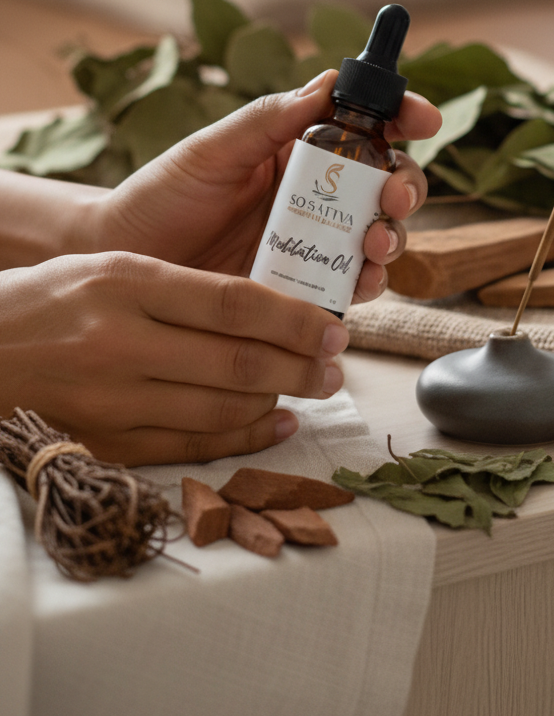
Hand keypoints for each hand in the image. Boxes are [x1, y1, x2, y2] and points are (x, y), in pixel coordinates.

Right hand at [0, 251, 351, 464]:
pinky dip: (240, 439)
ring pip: (219, 410)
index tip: (334, 327)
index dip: (293, 319)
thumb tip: (268, 307)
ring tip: (312, 389)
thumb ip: (184, 286)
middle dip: (300, 366)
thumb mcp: (114, 268)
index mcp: (126, 283)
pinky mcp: (106, 442)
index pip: (231, 303)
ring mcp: (112, 400)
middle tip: (336, 365)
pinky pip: (189, 448)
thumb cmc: (54, 298)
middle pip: (235, 362)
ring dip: (277, 402)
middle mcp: (120, 342)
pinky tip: (274, 424)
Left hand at [86, 71, 441, 301]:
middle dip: (407, 187)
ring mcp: (313, 244)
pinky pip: (350, 287)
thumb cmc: (159, 198)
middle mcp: (316, 195)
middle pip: (388, 183)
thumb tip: (327, 84)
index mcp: (298, 149)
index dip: (404, 115)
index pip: (365, 123)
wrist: (123, 265)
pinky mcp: (303, 290)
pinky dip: (366, 284)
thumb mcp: (210, 152)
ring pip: (378, 236)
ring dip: (392, 238)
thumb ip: (267, 120)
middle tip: (393, 198)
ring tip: (372, 246)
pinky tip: (358, 285)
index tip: (424, 119)